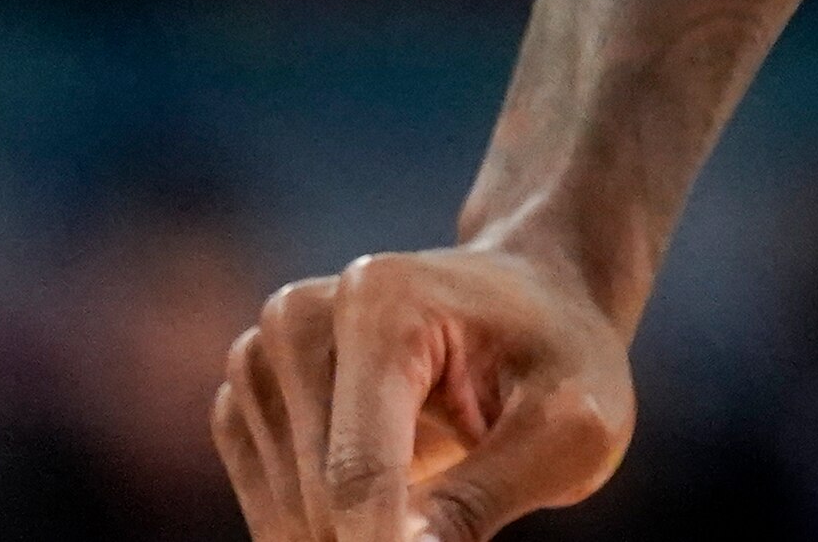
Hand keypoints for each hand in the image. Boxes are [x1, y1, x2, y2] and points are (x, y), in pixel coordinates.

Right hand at [214, 242, 632, 540]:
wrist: (536, 306)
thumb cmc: (562, 361)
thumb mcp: (571, 429)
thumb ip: (479, 502)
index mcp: (383, 300)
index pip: (358, 472)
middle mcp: (301, 317)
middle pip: (317, 502)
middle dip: (388, 539)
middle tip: (460, 507)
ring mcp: (261, 354)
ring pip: (285, 517)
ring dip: (358, 531)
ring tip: (441, 479)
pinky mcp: (245, 396)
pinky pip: (265, 507)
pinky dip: (322, 524)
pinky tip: (393, 485)